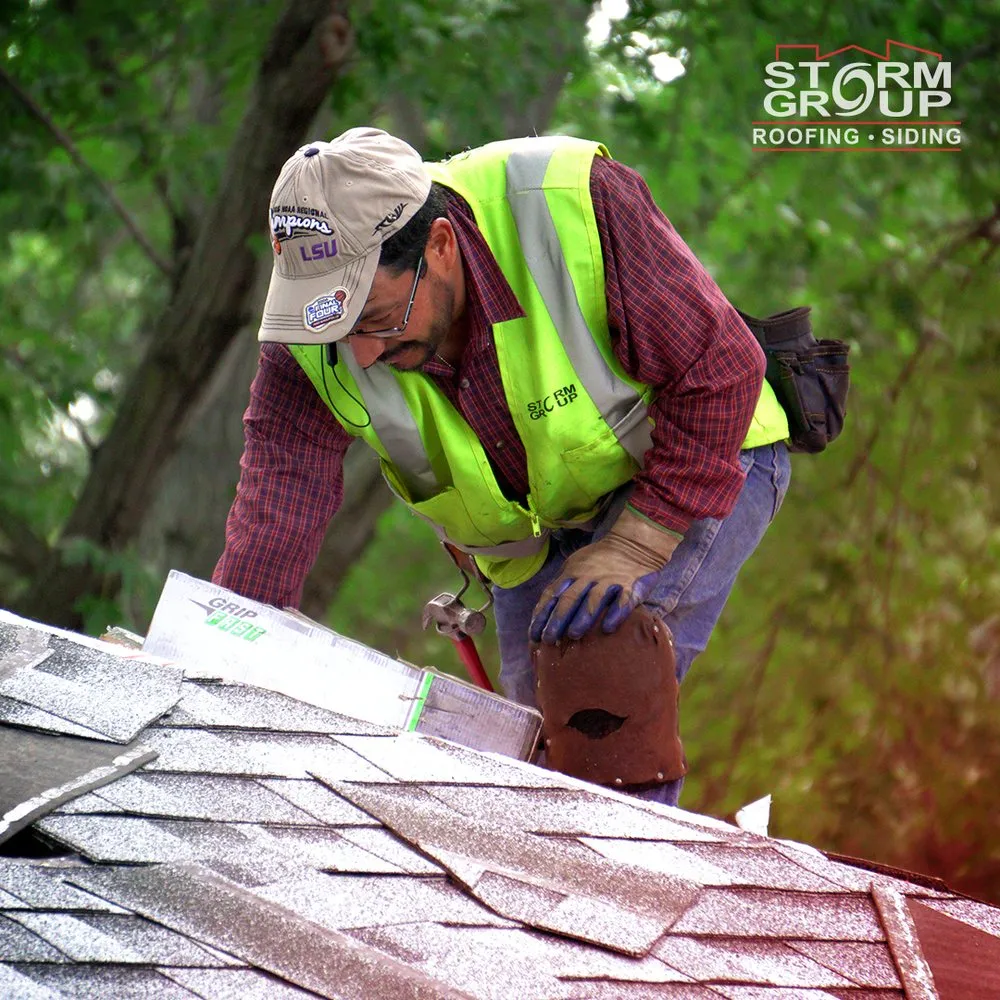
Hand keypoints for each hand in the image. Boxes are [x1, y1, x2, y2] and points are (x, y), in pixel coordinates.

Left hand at [529, 506, 680, 643]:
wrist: (634, 544)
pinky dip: (615, 614)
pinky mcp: (630, 586)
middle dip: (557, 620)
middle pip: (569, 599)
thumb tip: (544, 610)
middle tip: (549, 639)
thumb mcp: (575, 565)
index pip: (552, 595)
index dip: (542, 615)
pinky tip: (607, 628)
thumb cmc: (600, 560)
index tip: (533, 634)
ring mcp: (609, 581)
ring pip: (593, 600)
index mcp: (572, 573)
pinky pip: (622, 601)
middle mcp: (588, 577)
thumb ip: (562, 584)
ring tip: (573, 635)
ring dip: (582, 618)